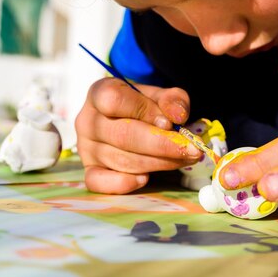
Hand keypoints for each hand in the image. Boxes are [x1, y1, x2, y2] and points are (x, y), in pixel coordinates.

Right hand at [75, 77, 202, 193]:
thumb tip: (178, 116)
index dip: (145, 112)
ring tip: (183, 159)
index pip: (115, 100)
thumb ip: (171, 100)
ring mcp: (86, 148)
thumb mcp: (157, 96)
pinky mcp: (89, 171)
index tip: (170, 123)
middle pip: (122, 135)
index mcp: (99, 93)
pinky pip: (100, 182)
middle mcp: (87, 121)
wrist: (124, 121)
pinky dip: (124, 183)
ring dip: (158, 163)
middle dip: (162, 145)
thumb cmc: (140, 106)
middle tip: (191, 149)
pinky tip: (145, 178)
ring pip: (122, 160)